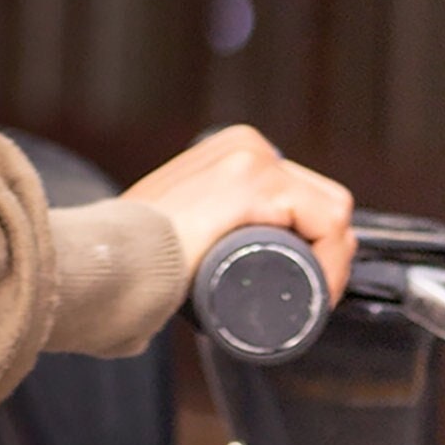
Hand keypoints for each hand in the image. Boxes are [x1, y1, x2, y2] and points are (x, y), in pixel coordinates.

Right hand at [124, 125, 356, 302]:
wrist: (111, 261)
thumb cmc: (132, 255)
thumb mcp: (174, 224)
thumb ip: (187, 227)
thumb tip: (188, 260)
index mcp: (231, 150)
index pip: (300, 194)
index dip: (311, 243)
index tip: (300, 286)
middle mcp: (248, 145)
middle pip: (319, 203)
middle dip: (323, 251)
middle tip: (304, 296)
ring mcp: (254, 160)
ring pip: (331, 212)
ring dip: (332, 261)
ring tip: (309, 299)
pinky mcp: (260, 182)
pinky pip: (328, 222)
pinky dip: (333, 261)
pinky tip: (317, 289)